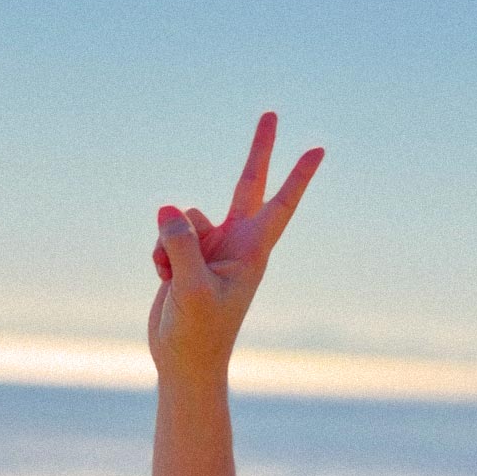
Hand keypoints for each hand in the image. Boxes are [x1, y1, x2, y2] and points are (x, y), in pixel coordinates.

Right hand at [147, 111, 323, 381]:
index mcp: (251, 252)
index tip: (317, 150)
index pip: (279, 205)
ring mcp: (211, 248)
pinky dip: (158, 253)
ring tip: (173, 278)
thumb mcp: (191, 289)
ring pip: (184, 216)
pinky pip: (166, 232)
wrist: (184, 362)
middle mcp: (235, 244)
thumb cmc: (198, 334)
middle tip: (272, 113)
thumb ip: (181, 244)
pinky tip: (164, 281)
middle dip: (259, 151)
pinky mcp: (188, 255)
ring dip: (169, 241)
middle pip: (247, 184)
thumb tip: (169, 208)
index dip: (297, 176)